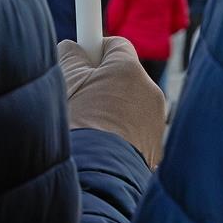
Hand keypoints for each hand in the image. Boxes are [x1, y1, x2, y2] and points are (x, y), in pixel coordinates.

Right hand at [58, 37, 166, 166]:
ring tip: (88, 128)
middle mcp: (149, 91)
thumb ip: (70, 56)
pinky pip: (136, 131)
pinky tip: (102, 146)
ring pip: (130, 105)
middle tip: (79, 98)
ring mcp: (156, 122)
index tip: (81, 61)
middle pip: (124, 76)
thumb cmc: (79, 125)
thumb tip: (71, 48)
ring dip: (112, 110)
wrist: (97, 177)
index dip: (95, 51)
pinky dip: (121, 134)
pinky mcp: (156, 148)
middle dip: (103, 83)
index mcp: (128, 69)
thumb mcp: (65, 82)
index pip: (115, 45)